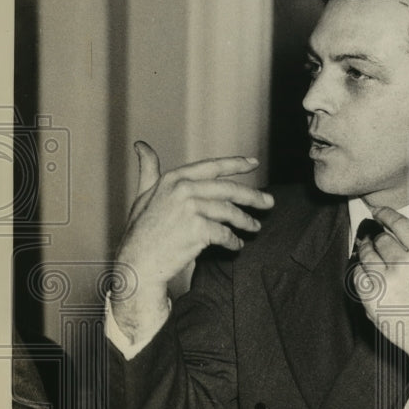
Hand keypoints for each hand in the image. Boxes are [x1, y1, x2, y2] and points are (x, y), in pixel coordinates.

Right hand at [112, 141, 273, 341]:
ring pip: (230, 212)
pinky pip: (225, 234)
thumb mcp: (143, 195)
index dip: (236, 164)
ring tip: (255, 227)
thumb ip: (148, 170)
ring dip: (246, 221)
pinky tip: (237, 245)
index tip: (254, 163)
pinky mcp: (198, 230)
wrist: (138, 263)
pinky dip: (234, 241)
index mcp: (173, 178)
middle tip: (270, 202)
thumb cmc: (141, 230)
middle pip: (228, 190)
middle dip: (253, 196)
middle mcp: (183, 189)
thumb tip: (141, 145)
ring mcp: (190, 209)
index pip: (212, 167)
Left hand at [354, 197, 408, 408]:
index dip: (385, 214)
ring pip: (366, 254)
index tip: (379, 211)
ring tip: (373, 250)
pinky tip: (371, 272)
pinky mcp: (370, 300)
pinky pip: (357, 275)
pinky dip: (361, 270)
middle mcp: (402, 266)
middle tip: (381, 239)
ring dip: (367, 249)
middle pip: (381, 239)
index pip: (397, 223)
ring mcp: (384, 284)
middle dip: (380, 237)